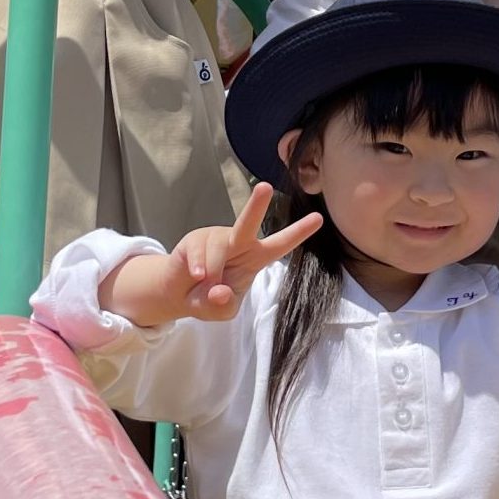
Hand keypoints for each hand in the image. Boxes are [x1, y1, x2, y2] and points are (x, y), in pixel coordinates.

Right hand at [163, 184, 321, 321]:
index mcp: (255, 257)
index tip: (319, 218)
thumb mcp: (222, 311)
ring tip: (205, 282)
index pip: (280, 244)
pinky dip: (199, 268)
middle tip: (265, 187)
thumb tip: (219, 291)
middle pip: (248, 223)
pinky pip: (199, 252)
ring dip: (212, 272)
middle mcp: (238, 242)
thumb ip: (224, 306)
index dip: (298, 232)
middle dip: (256, 205)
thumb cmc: (209, 298)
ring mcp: (216, 238)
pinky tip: (195, 275)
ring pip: (218, 249)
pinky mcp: (195, 239)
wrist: (179, 295)